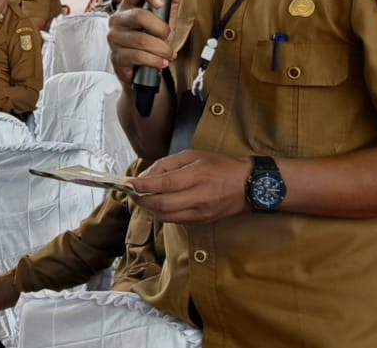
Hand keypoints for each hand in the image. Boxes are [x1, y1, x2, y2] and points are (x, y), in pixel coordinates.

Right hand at [107, 0, 184, 83]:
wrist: (142, 70)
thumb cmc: (150, 42)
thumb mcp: (164, 20)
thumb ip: (171, 1)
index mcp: (128, 6)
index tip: (161, 2)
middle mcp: (118, 20)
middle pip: (139, 15)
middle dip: (161, 29)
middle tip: (168, 37)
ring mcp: (115, 38)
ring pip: (142, 40)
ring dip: (161, 49)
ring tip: (167, 53)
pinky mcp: (116, 57)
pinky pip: (138, 56)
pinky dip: (155, 61)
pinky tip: (160, 62)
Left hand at [127, 149, 250, 223]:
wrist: (249, 185)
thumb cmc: (220, 165)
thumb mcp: (193, 155)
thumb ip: (167, 164)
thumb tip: (146, 176)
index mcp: (197, 176)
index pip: (163, 185)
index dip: (142, 186)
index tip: (127, 184)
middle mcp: (198, 197)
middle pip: (161, 205)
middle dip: (141, 200)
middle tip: (131, 192)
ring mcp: (201, 213)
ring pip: (166, 216)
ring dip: (150, 209)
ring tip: (143, 198)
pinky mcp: (202, 222)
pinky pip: (175, 221)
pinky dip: (163, 213)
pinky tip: (160, 204)